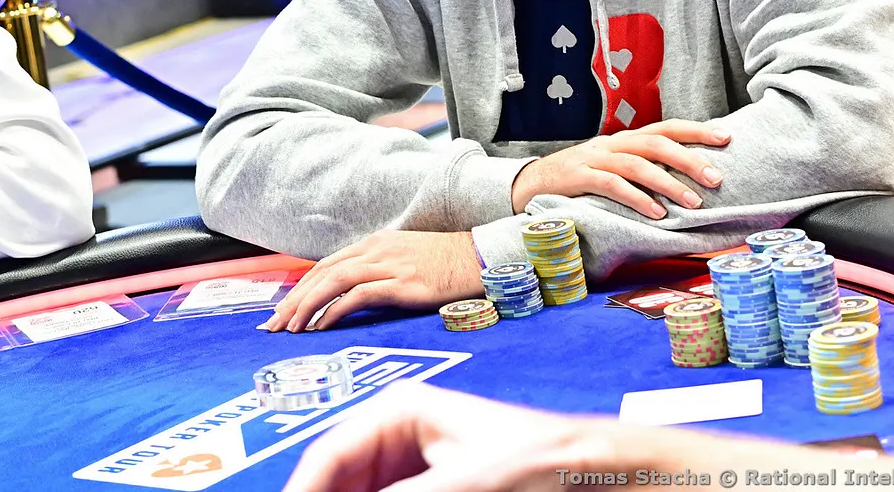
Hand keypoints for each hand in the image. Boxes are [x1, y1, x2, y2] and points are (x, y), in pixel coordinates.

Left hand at [261, 231, 481, 333]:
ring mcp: (388, 265)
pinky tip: (322, 326)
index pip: (325, 266)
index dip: (299, 289)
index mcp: (373, 244)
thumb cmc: (445, 264)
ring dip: (306, 306)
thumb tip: (353, 296)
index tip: (282, 311)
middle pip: (321, 273)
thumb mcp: (404, 260)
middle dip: (293, 301)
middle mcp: (375, 251)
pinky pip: (358, 295)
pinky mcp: (402, 283)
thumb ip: (378, 271)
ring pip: (333, 282)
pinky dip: (335, 310)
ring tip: (291, 329)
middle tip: (273, 326)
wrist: (480, 258)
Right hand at [282, 382, 627, 491]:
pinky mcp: (426, 487)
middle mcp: (396, 433)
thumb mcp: (463, 484)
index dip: (303, 490)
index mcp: (398, 409)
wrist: (591, 468)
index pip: (328, 456)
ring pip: (357, 491)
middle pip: (338, 479)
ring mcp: (410, 464)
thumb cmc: (541, 457)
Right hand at [510, 120, 728, 217]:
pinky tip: (656, 214)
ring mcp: (594, 158)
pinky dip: (636, 198)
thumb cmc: (582, 180)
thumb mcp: (614, 168)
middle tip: (717, 179)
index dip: (697, 130)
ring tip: (693, 203)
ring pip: (637, 164)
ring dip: (668, 183)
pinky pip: (611, 185)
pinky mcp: (578, 177)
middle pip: (656, 142)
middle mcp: (613, 144)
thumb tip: (688, 183)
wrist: (532, 184)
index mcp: (625, 140)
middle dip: (690, 159)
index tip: (727, 137)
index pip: (667, 127)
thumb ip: (643, 170)